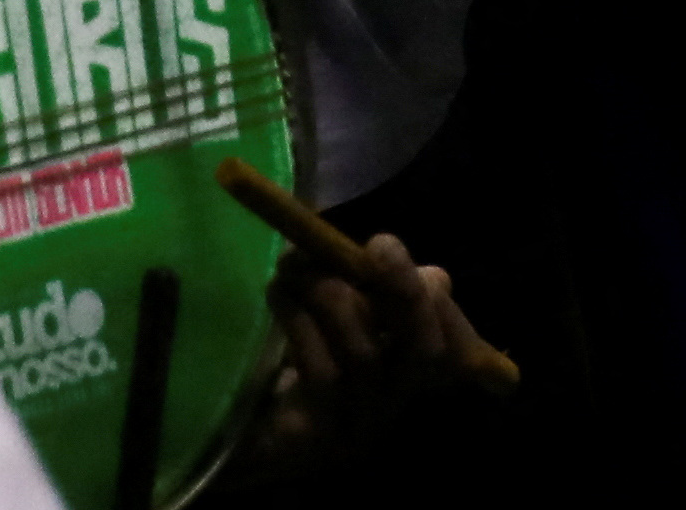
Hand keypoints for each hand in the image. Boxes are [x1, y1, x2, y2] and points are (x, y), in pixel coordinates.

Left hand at [240, 232, 504, 472]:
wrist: (230, 427)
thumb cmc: (288, 362)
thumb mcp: (337, 318)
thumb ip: (374, 292)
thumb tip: (419, 268)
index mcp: (401, 377)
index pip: (455, 350)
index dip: (446, 308)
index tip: (409, 258)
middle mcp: (391, 408)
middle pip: (427, 355)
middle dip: (408, 293)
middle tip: (380, 244)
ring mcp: (356, 429)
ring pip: (365, 356)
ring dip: (330, 295)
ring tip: (292, 267)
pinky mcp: (316, 440)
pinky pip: (323, 373)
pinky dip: (301, 322)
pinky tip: (277, 295)